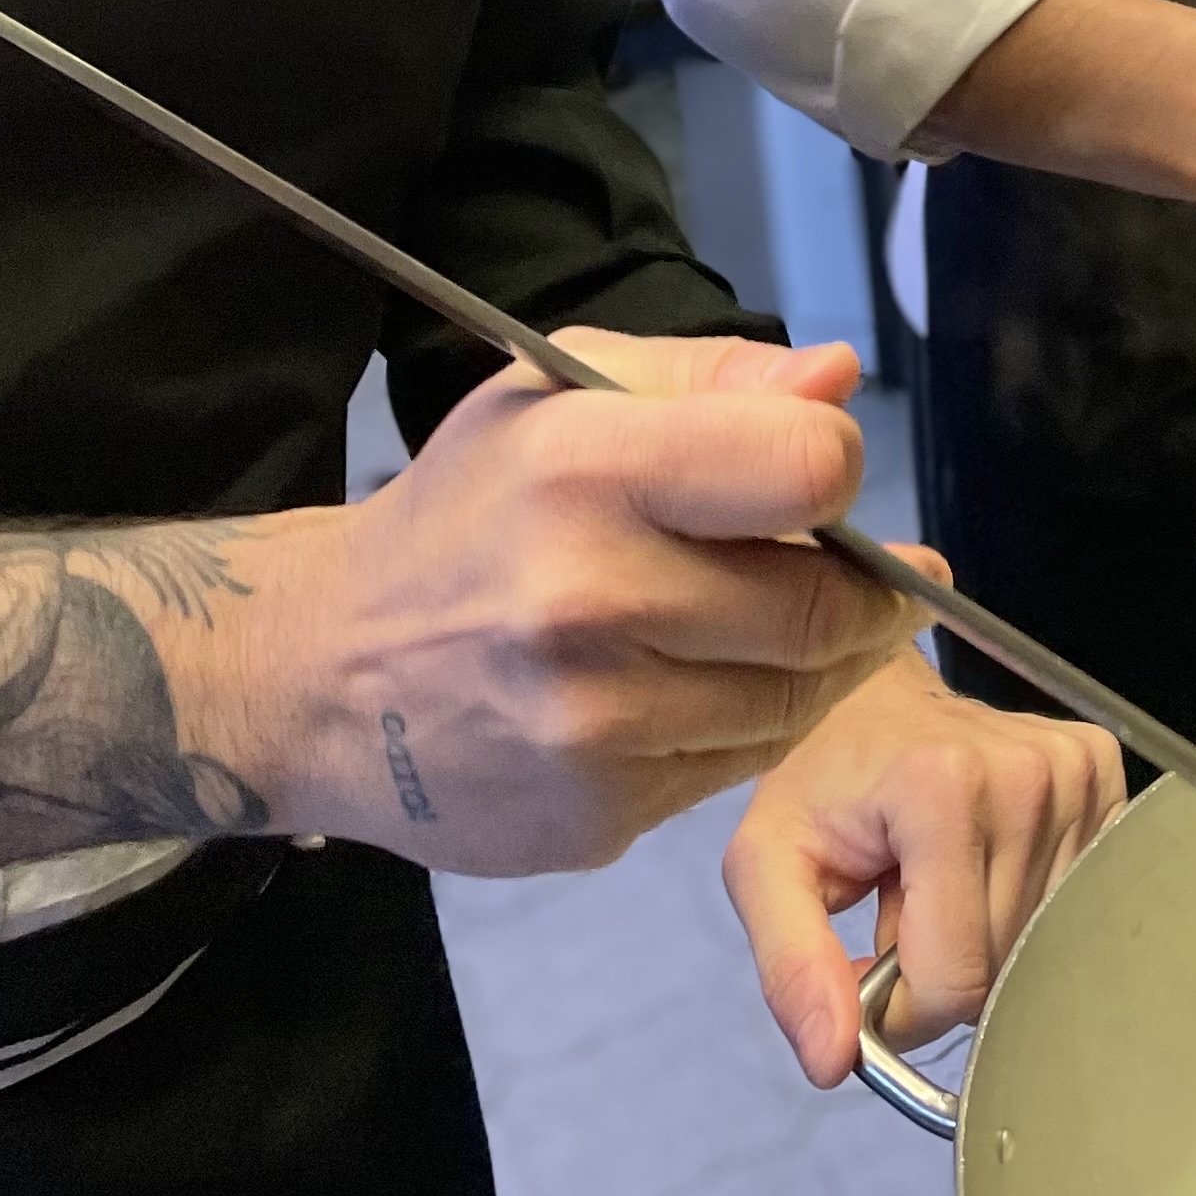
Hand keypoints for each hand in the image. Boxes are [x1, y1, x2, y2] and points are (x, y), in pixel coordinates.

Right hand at [254, 334, 922, 873]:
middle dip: (865, 587)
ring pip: (794, 699)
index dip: (839, 471)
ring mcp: (593, 727)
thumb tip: (839, 378)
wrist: (327, 671)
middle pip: (822, 607)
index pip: (804, 472)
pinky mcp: (595, 818)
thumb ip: (712, 377)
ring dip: (820, 661)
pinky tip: (710, 683)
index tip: (826, 481)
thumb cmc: (467, 509)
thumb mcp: (560, 392)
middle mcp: (590, 602)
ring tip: (791, 620)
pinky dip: (751, 723)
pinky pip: (735, 768)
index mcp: (586, 469)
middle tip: (868, 570)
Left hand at [722, 640, 1125, 1084]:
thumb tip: (835, 1060)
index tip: (871, 962)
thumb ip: (790, 966)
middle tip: (902, 906)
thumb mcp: (766, 866)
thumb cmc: (819, 776)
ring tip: (940, 877)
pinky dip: (1024, 905)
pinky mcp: (1105, 773)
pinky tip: (988, 861)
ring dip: (983, 938)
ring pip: (1040, 946)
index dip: (901, 1005)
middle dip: (941, 968)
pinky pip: (1073, 904)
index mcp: (942, 788)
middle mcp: (1028, 774)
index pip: (953, 982)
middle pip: (1001, 969)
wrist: (870, 689)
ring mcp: (1077, 771)